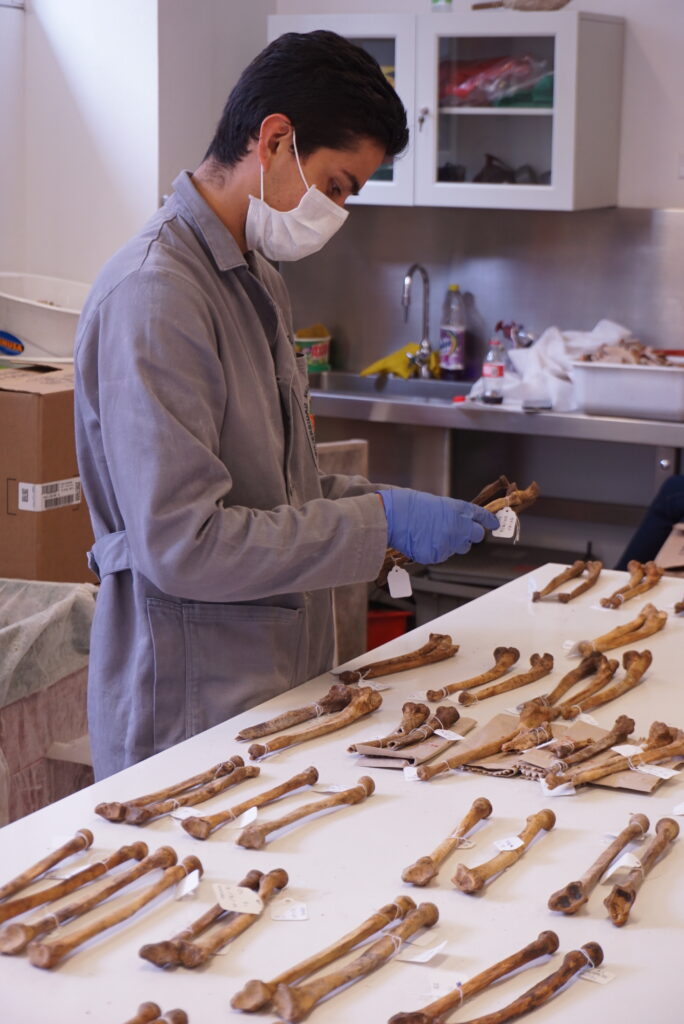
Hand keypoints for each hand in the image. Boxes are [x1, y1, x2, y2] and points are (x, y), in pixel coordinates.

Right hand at [378, 489, 498, 563]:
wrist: (392, 516)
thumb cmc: (408, 506)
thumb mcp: (436, 503)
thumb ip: (452, 513)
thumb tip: (459, 522)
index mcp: (459, 509)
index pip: (483, 516)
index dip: (489, 521)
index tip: (494, 524)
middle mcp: (459, 526)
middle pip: (477, 535)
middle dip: (470, 534)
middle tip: (458, 532)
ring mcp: (449, 543)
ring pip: (460, 548)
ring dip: (452, 543)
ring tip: (433, 534)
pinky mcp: (438, 555)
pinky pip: (442, 556)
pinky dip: (435, 551)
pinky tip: (423, 541)